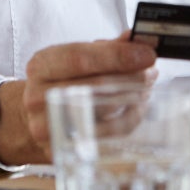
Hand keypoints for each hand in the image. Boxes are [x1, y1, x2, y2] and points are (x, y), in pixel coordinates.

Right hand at [0, 31, 156, 163]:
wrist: (38, 114)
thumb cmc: (64, 80)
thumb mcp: (78, 57)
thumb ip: (109, 47)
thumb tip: (140, 40)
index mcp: (41, 65)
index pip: (79, 58)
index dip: (117, 56)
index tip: (147, 54)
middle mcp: (37, 97)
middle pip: (93, 86)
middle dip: (131, 78)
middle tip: (152, 72)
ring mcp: (47, 127)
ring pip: (102, 113)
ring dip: (132, 99)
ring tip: (145, 88)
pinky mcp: (62, 150)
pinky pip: (105, 136)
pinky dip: (127, 120)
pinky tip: (136, 108)